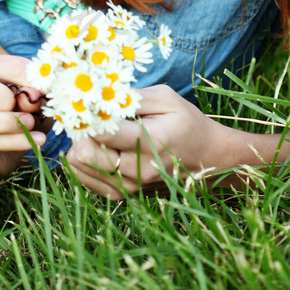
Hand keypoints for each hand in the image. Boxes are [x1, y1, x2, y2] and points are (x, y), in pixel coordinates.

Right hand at [0, 53, 46, 175]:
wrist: (3, 145)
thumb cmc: (20, 109)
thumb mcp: (31, 96)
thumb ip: (31, 93)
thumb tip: (33, 97)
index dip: (22, 73)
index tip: (47, 85)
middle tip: (29, 104)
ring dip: (6, 121)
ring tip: (31, 122)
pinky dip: (15, 141)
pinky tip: (37, 140)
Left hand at [65, 84, 229, 198]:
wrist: (208, 160)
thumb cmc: (187, 124)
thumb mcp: (167, 99)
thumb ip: (133, 97)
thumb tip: (100, 92)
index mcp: (150, 142)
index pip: (102, 132)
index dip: (88, 114)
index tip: (87, 102)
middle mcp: (137, 170)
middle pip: (84, 154)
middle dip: (80, 131)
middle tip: (89, 117)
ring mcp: (130, 187)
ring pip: (81, 168)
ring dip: (80, 146)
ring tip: (96, 132)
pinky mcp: (124, 196)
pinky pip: (86, 180)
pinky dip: (85, 162)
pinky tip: (99, 148)